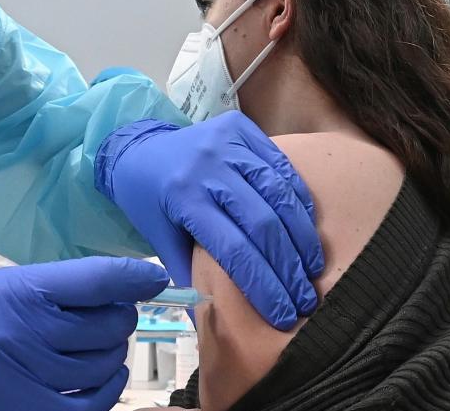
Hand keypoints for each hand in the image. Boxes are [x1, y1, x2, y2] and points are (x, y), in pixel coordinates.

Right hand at [0, 256, 167, 410]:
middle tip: (107, 318)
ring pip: (102, 367)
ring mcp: (18, 379)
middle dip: (118, 321)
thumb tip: (129, 289)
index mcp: (15, 290)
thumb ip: (59, 289)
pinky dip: (105, 394)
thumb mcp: (2, 288)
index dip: (135, 278)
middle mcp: (17, 333)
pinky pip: (88, 408)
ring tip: (96, 350)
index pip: (95, 278)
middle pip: (107, 326)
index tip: (155, 279)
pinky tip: (99, 381)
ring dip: (110, 358)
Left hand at [96, 111, 323, 329]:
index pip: (234, 250)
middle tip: (304, 299)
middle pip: (262, 223)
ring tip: (311, 270)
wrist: (138, 148)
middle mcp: (208, 166)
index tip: (282, 314)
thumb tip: (216, 320)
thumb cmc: (149, 201)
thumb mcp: (160, 240)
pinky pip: (282, 166)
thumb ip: (190, 275)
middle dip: (288, 268)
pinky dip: (299, 200)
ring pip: (278, 193)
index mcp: (184, 198)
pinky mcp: (243, 129)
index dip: (263, 285)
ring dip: (301, 237)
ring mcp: (228, 143)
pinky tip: (306, 231)